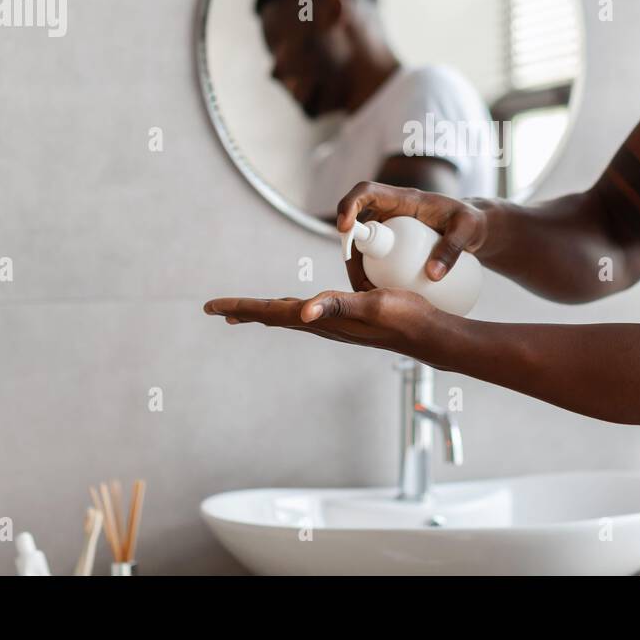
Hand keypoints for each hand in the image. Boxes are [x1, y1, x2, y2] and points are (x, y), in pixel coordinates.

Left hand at [203, 287, 436, 353]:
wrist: (428, 335)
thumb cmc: (404, 318)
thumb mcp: (371, 305)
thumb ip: (338, 305)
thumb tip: (303, 310)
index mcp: (321, 319)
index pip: (271, 312)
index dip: (241, 307)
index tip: (211, 306)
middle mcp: (323, 324)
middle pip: (274, 316)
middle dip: (246, 312)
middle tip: (217, 310)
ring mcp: (335, 325)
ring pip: (290, 316)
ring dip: (265, 312)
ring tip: (246, 312)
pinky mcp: (347, 321)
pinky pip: (309, 313)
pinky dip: (292, 308)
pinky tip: (298, 307)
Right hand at [336, 181, 488, 290]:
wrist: (474, 229)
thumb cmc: (471, 221)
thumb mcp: (468, 230)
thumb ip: (453, 249)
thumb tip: (432, 275)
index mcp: (403, 199)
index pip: (367, 192)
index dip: (349, 204)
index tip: (344, 227)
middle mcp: (390, 213)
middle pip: (356, 227)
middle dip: (351, 255)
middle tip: (362, 284)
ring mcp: (389, 230)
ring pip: (362, 248)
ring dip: (357, 271)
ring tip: (370, 296)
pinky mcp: (392, 247)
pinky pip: (373, 260)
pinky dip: (369, 277)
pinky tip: (376, 297)